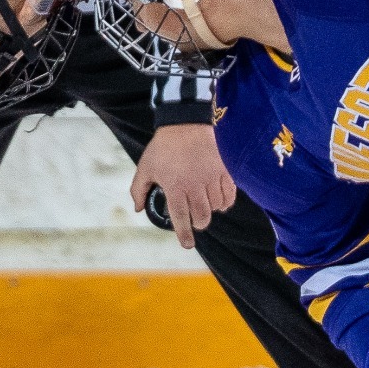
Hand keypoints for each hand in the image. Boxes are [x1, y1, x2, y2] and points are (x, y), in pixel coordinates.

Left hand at [132, 123, 237, 249]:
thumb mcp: (145, 166)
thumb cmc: (163, 146)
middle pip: (202, 216)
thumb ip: (138, 189)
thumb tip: (138, 208)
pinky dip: (226, 202)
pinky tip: (220, 201)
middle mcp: (195, 185)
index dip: (184, 234)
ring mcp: (211, 178)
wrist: (185, 122)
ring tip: (206, 207)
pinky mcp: (224, 170)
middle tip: (196, 222)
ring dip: (212, 211)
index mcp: (175, 187)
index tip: (187, 244)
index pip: (181, 217)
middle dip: (199, 224)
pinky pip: (230, 194)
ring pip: (217, 207)